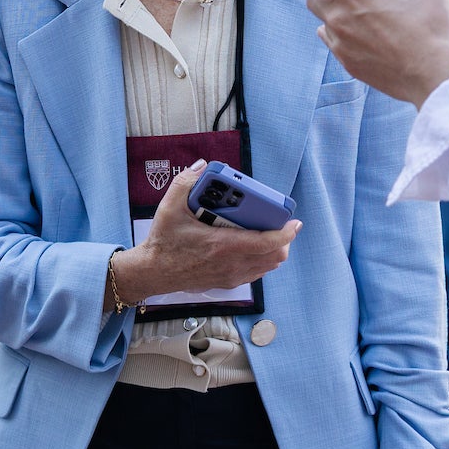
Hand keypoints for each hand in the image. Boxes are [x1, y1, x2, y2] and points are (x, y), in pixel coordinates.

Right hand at [114, 161, 298, 304]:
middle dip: (283, 239)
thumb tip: (203, 166)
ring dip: (274, 251)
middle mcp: (231, 263)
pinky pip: (255, 273)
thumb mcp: (170, 206)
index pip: (267, 242)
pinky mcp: (227, 283)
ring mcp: (230, 276)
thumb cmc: (164, 241)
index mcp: (223, 245)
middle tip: (280, 223)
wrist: (153, 272)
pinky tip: (255, 248)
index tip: (294, 222)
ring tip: (270, 233)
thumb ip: (186, 182)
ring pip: (267, 267)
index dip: (286, 233)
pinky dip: (262, 261)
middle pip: (274, 256)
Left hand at [295, 0, 448, 107]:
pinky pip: (335, 46)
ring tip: (357, 13)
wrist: (434, 76)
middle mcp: (338, 17)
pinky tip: (364, 36)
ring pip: (322, 23)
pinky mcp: (349, 66)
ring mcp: (341, 45)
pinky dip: (344, 38)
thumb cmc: (431, 28)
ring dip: (333, 15)